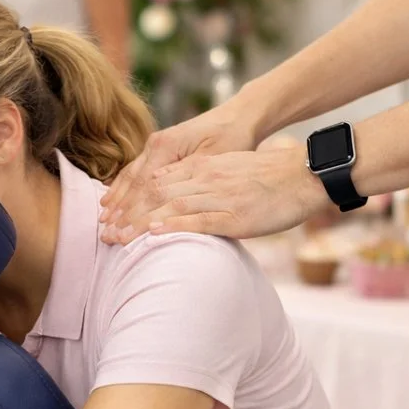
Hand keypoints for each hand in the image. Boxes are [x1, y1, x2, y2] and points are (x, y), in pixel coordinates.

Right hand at [100, 101, 258, 236]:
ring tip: (103, 221)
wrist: (238, 116)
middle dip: (117, 210)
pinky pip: (136, 171)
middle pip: (131, 183)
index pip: (141, 186)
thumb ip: (184, 179)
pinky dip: (124, 188)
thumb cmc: (232, 138)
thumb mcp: (212, 159)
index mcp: (166, 147)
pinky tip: (113, 201)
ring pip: (130, 176)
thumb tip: (160, 200)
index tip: (119, 234)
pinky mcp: (160, 148)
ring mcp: (156, 145)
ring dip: (116, 200)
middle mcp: (156, 144)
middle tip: (105, 235)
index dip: (129, 212)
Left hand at [101, 146, 329, 242]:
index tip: (108, 216)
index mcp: (203, 168)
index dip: (129, 200)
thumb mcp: (230, 174)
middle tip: (103, 233)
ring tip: (118, 239)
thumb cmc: (271, 179)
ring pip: (170, 208)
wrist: (305, 176)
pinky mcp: (234, 215)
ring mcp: (219, 196)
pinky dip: (173, 227)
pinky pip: (198, 220)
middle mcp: (205, 179)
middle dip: (126, 215)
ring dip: (140, 225)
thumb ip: (204, 186)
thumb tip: (182, 206)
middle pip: (156, 196)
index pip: (156, 183)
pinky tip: (153, 234)